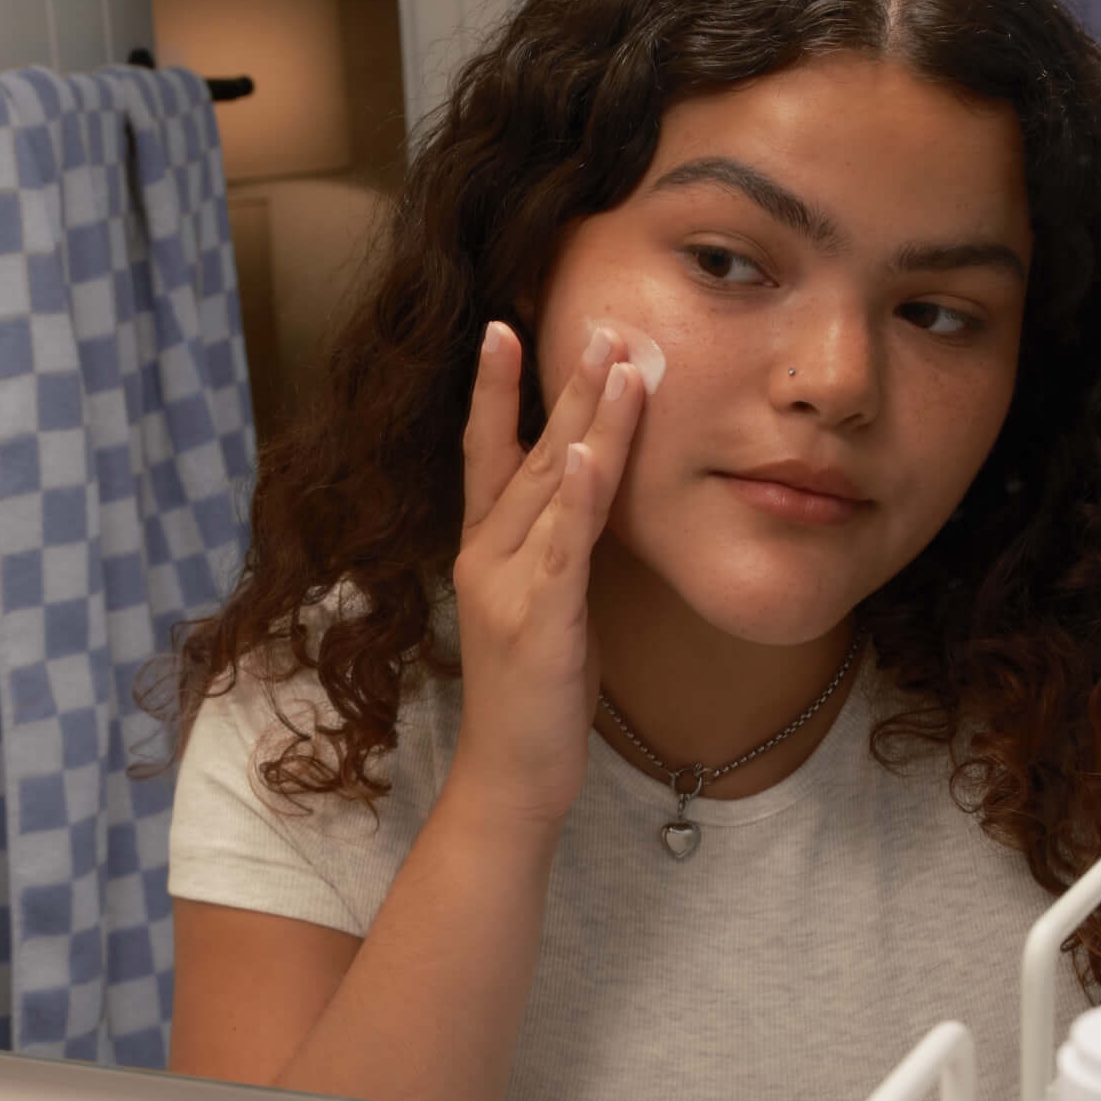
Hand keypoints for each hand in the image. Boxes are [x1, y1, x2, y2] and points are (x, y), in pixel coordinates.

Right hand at [446, 320, 645, 827]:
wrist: (512, 776)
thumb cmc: (536, 695)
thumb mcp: (549, 606)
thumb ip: (560, 550)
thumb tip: (594, 496)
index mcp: (484, 553)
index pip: (486, 455)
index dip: (492, 392)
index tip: (503, 329)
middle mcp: (485, 560)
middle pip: (526, 455)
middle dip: (565, 387)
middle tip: (602, 324)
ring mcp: (508, 590)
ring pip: (548, 488)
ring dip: (584, 420)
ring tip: (616, 361)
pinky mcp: (539, 625)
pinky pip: (560, 550)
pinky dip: (572, 499)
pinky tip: (584, 453)